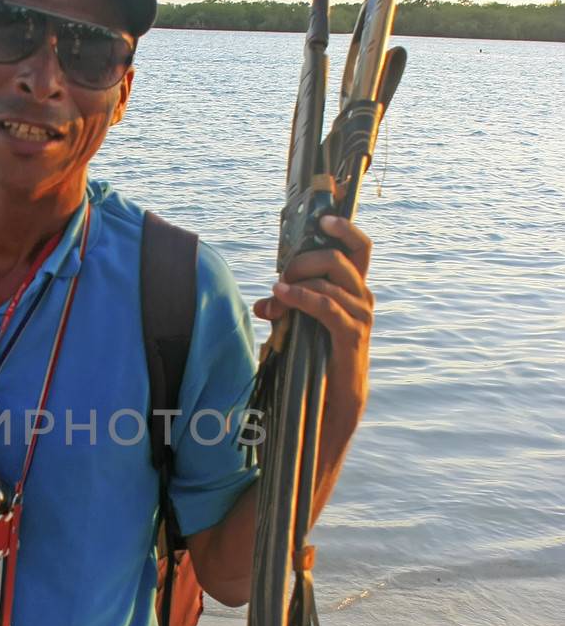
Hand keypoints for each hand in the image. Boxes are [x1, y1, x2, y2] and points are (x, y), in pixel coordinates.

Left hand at [252, 213, 373, 436]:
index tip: (322, 220)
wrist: (334, 404)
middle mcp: (363, 298)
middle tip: (281, 276)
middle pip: (339, 259)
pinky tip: (281, 298)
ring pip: (330, 282)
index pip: (360, 248)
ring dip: (296, 284)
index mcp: (355, 290)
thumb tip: (261, 302)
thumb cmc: (317, 361)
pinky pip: (327, 307)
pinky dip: (301, 298)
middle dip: (303, 261)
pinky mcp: (352, 336)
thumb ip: (286, 309)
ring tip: (274, 296)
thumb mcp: (299, 327)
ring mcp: (361, 317)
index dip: (345, 229)